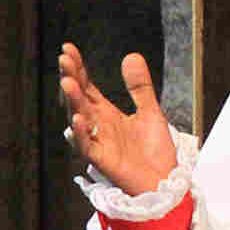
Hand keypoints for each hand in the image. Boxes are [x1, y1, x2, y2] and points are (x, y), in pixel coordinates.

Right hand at [58, 42, 177, 195]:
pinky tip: (79, 118)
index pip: (87, 86)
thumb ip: (140, 87)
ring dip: (73, 101)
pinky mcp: (103, 159)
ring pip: (79, 119)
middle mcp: (98, 125)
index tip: (68, 48)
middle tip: (64, 59)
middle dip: (72, 78)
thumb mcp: (150, 112)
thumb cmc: (154, 152)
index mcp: (107, 113)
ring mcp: (98, 141)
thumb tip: (131, 56)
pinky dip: (81, 133)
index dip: (78, 68)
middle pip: (80, 98)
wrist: (165, 181)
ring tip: (68, 82)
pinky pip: (87, 146)